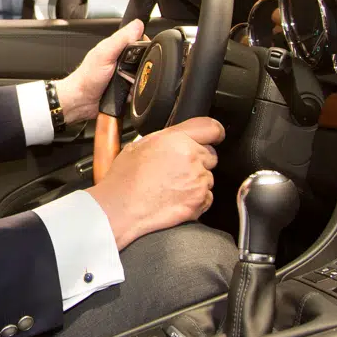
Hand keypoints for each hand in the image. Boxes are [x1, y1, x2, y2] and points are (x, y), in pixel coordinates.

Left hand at [54, 20, 144, 123]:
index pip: (139, 42)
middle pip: (144, 61)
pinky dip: (137, 94)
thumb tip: (137, 25)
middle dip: (142, 68)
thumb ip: (121, 39)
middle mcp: (122, 62)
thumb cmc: (87, 77)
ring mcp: (124, 77)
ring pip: (144, 77)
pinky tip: (127, 93)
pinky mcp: (126, 91)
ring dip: (139, 83)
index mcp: (117, 49)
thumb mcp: (105, 53)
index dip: (144, 46)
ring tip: (126, 85)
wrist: (81, 101)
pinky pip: (140, 91)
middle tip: (129, 72)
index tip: (142, 52)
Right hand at [87, 117, 224, 248]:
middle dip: (198, 160)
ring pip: (208, 177)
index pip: (211, 128)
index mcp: (176, 139)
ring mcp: (197, 180)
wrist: (121, 209)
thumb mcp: (139, 145)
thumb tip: (176, 139)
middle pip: (211, 155)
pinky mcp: (199, 201)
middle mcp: (191, 157)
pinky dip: (196, 198)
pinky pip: (207, 196)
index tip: (215, 136)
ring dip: (196, 180)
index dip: (214, 133)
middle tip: (176, 169)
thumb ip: (166, 139)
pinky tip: (176, 198)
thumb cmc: (124, 180)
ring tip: (172, 186)